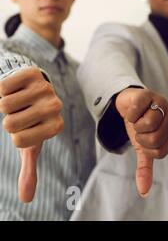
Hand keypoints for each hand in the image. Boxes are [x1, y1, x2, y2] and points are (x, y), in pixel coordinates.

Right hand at [0, 67, 63, 202]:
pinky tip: (17, 88)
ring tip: (20, 101)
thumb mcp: (30, 144)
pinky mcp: (33, 74)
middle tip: (21, 114)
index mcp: (55, 126)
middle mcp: (55, 107)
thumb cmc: (30, 121)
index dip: (15, 135)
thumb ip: (30, 170)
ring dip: (5, 104)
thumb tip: (26, 199)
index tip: (26, 129)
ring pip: (4, 105)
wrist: (32, 89)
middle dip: (8, 120)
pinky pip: (3, 87)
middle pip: (10, 123)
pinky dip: (3, 89)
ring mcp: (46, 89)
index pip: (19, 140)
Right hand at [115, 88, 167, 197]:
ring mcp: (161, 102)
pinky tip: (133, 109)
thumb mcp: (142, 148)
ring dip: (134, 124)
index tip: (142, 139)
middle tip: (138, 129)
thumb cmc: (139, 125)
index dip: (146, 149)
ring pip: (147, 124)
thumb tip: (144, 192)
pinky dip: (129, 114)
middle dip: (140, 137)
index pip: (159, 151)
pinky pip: (136, 111)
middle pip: (154, 139)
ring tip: (137, 118)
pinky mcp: (147, 94)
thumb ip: (145, 168)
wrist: (129, 102)